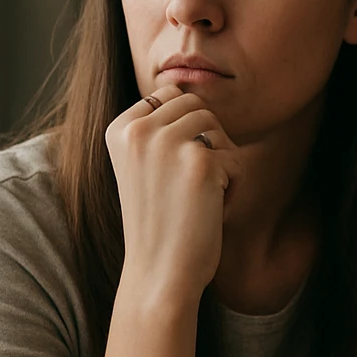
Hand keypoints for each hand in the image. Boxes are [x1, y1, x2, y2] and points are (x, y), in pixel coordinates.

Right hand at [105, 84, 241, 300]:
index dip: (186, 133)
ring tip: (199, 198)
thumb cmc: (159, 222)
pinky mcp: (200, 162)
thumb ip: (159, 126)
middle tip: (190, 187)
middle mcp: (137, 130)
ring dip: (222, 163)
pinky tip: (210, 211)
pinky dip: (234, 188)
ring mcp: (168, 143)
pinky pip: (237, 160)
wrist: (159, 273)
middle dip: (207, 144)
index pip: (170, 96)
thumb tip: (187, 83)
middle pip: (198, 106)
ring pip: (219, 128)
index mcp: (118, 128)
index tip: (169, 174)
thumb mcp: (145, 165)